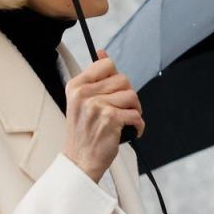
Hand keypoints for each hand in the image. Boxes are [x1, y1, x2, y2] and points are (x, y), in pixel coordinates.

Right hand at [62, 50, 143, 182]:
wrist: (79, 161)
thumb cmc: (82, 133)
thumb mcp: (80, 101)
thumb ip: (93, 77)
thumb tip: (101, 52)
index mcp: (76, 86)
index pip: (106, 64)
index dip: (115, 77)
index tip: (112, 90)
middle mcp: (84, 94)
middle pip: (122, 79)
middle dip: (127, 95)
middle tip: (120, 109)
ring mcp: (97, 106)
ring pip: (132, 95)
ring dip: (134, 109)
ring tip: (125, 120)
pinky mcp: (110, 119)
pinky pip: (136, 114)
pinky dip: (138, 125)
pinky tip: (130, 130)